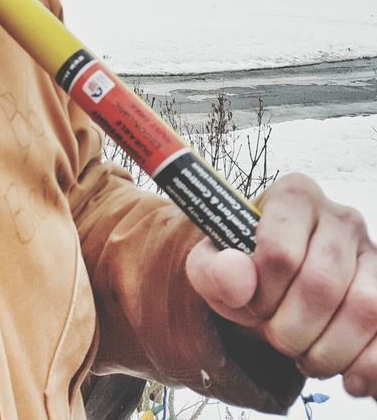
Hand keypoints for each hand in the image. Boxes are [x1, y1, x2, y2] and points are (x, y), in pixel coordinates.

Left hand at [185, 172, 376, 397]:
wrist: (277, 292)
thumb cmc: (247, 272)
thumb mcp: (213, 267)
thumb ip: (214, 269)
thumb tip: (235, 278)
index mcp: (295, 197)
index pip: (280, 251)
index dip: (261, 293)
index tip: (252, 302)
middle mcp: (341, 218)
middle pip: (322, 284)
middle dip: (290, 329)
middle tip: (275, 335)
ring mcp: (373, 254)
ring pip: (365, 309)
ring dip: (327, 351)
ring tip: (306, 352)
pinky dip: (367, 366)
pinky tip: (345, 376)